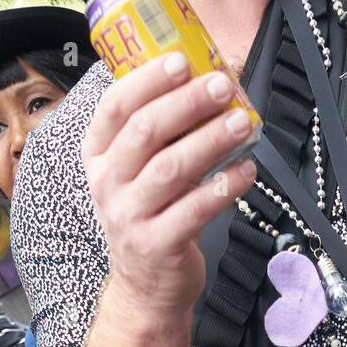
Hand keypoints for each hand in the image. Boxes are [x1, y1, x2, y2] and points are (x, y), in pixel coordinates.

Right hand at [82, 53, 257, 313]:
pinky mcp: (157, 245)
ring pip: (172, 168)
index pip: (115, 107)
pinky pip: (196, 209)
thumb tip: (205, 81)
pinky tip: (248, 169)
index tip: (182, 60)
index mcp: (98, 156)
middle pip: (145, 132)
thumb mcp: (137, 173)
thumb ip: (157, 135)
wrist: (146, 286)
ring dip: (211, 140)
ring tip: (243, 122)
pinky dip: (225, 186)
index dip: (148, 80)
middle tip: (222, 85)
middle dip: (187, 103)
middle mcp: (107, 183)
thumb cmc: (150, 215)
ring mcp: (129, 216)